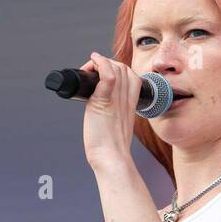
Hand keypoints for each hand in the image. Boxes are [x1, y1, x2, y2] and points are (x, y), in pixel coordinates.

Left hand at [80, 51, 143, 170]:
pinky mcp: (105, 102)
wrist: (111, 158)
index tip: (104, 75)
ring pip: (116, 68)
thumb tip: (100, 109)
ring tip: (89, 70)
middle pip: (123, 68)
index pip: (131, 76)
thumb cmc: (111, 147)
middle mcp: (126, 98)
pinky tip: (92, 63)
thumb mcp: (117, 125)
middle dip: (107, 64)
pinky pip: (107, 76)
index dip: (117, 70)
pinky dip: (100, 64)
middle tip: (91, 73)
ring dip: (101, 63)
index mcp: (131, 103)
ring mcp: (116, 99)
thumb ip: (113, 112)